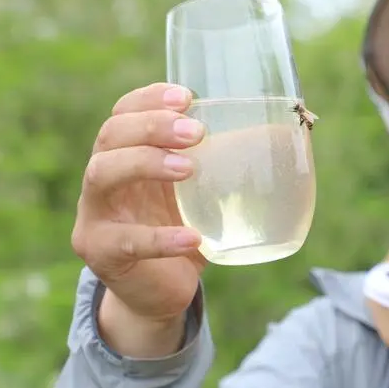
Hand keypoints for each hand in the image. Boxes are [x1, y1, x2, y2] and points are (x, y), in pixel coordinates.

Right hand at [71, 82, 205, 355]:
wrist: (159, 291)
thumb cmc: (184, 228)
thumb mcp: (204, 191)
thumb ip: (229, 161)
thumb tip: (292, 131)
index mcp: (125, 155)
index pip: (123, 113)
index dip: (149, 99)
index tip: (188, 96)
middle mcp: (103, 179)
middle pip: (110, 136)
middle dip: (152, 126)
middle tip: (196, 131)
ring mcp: (95, 215)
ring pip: (103, 175)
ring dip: (146, 163)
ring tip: (188, 168)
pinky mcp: (102, 253)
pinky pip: (126, 242)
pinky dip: (161, 238)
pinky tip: (193, 238)